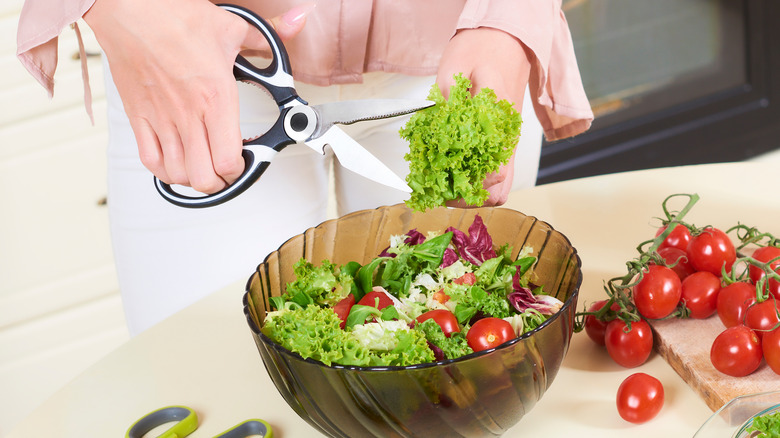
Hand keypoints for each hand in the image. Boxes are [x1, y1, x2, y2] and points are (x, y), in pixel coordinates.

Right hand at [84, 0, 309, 192]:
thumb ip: (267, 35)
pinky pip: (149, 160)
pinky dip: (164, 171)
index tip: (243, 161)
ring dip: (193, 179)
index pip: (227, 159)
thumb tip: (295, 24)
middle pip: (203, 177)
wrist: (128, 10)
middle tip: (225, 172)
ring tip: (203, 169)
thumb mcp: (231, 26)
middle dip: (219, 182)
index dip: (238, 170)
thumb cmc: (172, 17)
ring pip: (177, 174)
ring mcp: (161, 119)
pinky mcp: (138, 117)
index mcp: (215, 97)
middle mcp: (188, 114)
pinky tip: (175, 163)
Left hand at [436, 28, 531, 206]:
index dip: (463, 187)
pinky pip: (496, 173)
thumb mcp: (457, 67)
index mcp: (498, 125)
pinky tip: (452, 169)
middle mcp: (507, 140)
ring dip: (472, 192)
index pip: (492, 177)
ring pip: (498, 187)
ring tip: (444, 181)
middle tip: (438, 185)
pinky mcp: (503, 141)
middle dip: (466, 196)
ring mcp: (507, 143)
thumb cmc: (481, 50)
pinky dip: (476, 180)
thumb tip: (435, 127)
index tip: (438, 180)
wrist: (506, 38)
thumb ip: (448, 98)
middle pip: (497, 191)